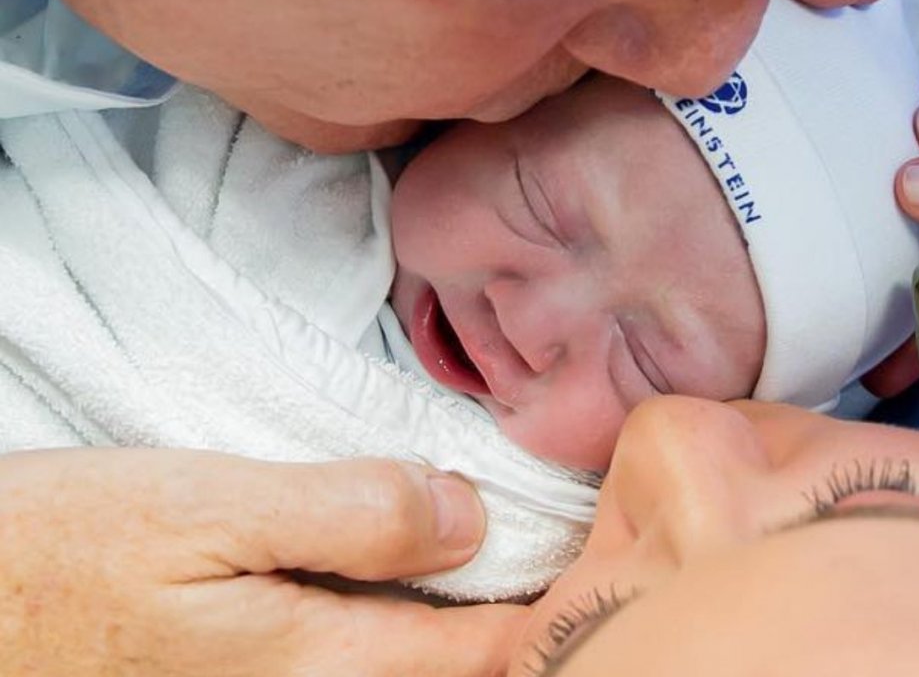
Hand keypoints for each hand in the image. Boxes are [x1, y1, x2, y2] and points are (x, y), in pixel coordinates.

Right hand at [0, 448, 526, 676]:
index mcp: (328, 668)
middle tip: (571, 529)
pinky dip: (409, 615)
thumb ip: (347, 515)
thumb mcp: (205, 509)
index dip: (558, 596)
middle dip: (522, 607)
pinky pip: (367, 658)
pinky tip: (413, 564)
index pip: (494, 654)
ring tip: (505, 541)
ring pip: (416, 663)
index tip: (602, 536)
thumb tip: (470, 515)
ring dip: (466, 611)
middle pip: (462, 667)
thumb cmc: (64, 559)